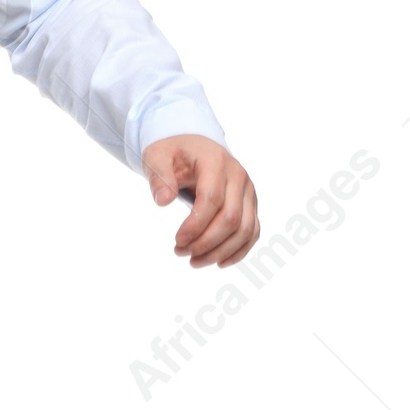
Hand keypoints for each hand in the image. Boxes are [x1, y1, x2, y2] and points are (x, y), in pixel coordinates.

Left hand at [141, 136, 258, 269]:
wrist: (193, 146)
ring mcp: (247, 191)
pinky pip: (252, 231)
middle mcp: (238, 176)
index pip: (212, 199)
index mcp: (216, 162)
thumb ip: (159, 176)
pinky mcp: (250, 204)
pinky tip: (219, 262)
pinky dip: (239, 250)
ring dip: (220, 251)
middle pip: (230, 218)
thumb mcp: (157, 156)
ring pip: (244, 229)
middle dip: (205, 242)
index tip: (177, 240)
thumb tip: (163, 201)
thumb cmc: (174, 152)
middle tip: (180, 252)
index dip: (195, 225)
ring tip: (194, 261)